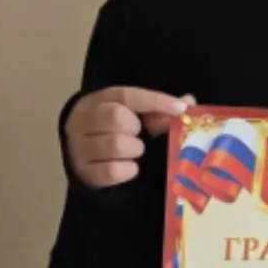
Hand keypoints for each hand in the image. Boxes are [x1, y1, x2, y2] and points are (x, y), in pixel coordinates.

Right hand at [63, 87, 192, 188]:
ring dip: (134, 149)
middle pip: (115, 117)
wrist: (86, 153)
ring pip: (114, 145)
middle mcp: (83, 120)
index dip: (155, 101)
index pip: (126, 95)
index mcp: (100, 100)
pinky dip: (128, 170)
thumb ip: (159, 109)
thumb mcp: (135, 113)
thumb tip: (187, 104)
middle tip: (139, 133)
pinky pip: (111, 171)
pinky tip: (130, 167)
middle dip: (136, 127)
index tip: (179, 109)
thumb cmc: (117, 128)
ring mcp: (80, 147)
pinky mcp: (83, 172)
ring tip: (134, 150)